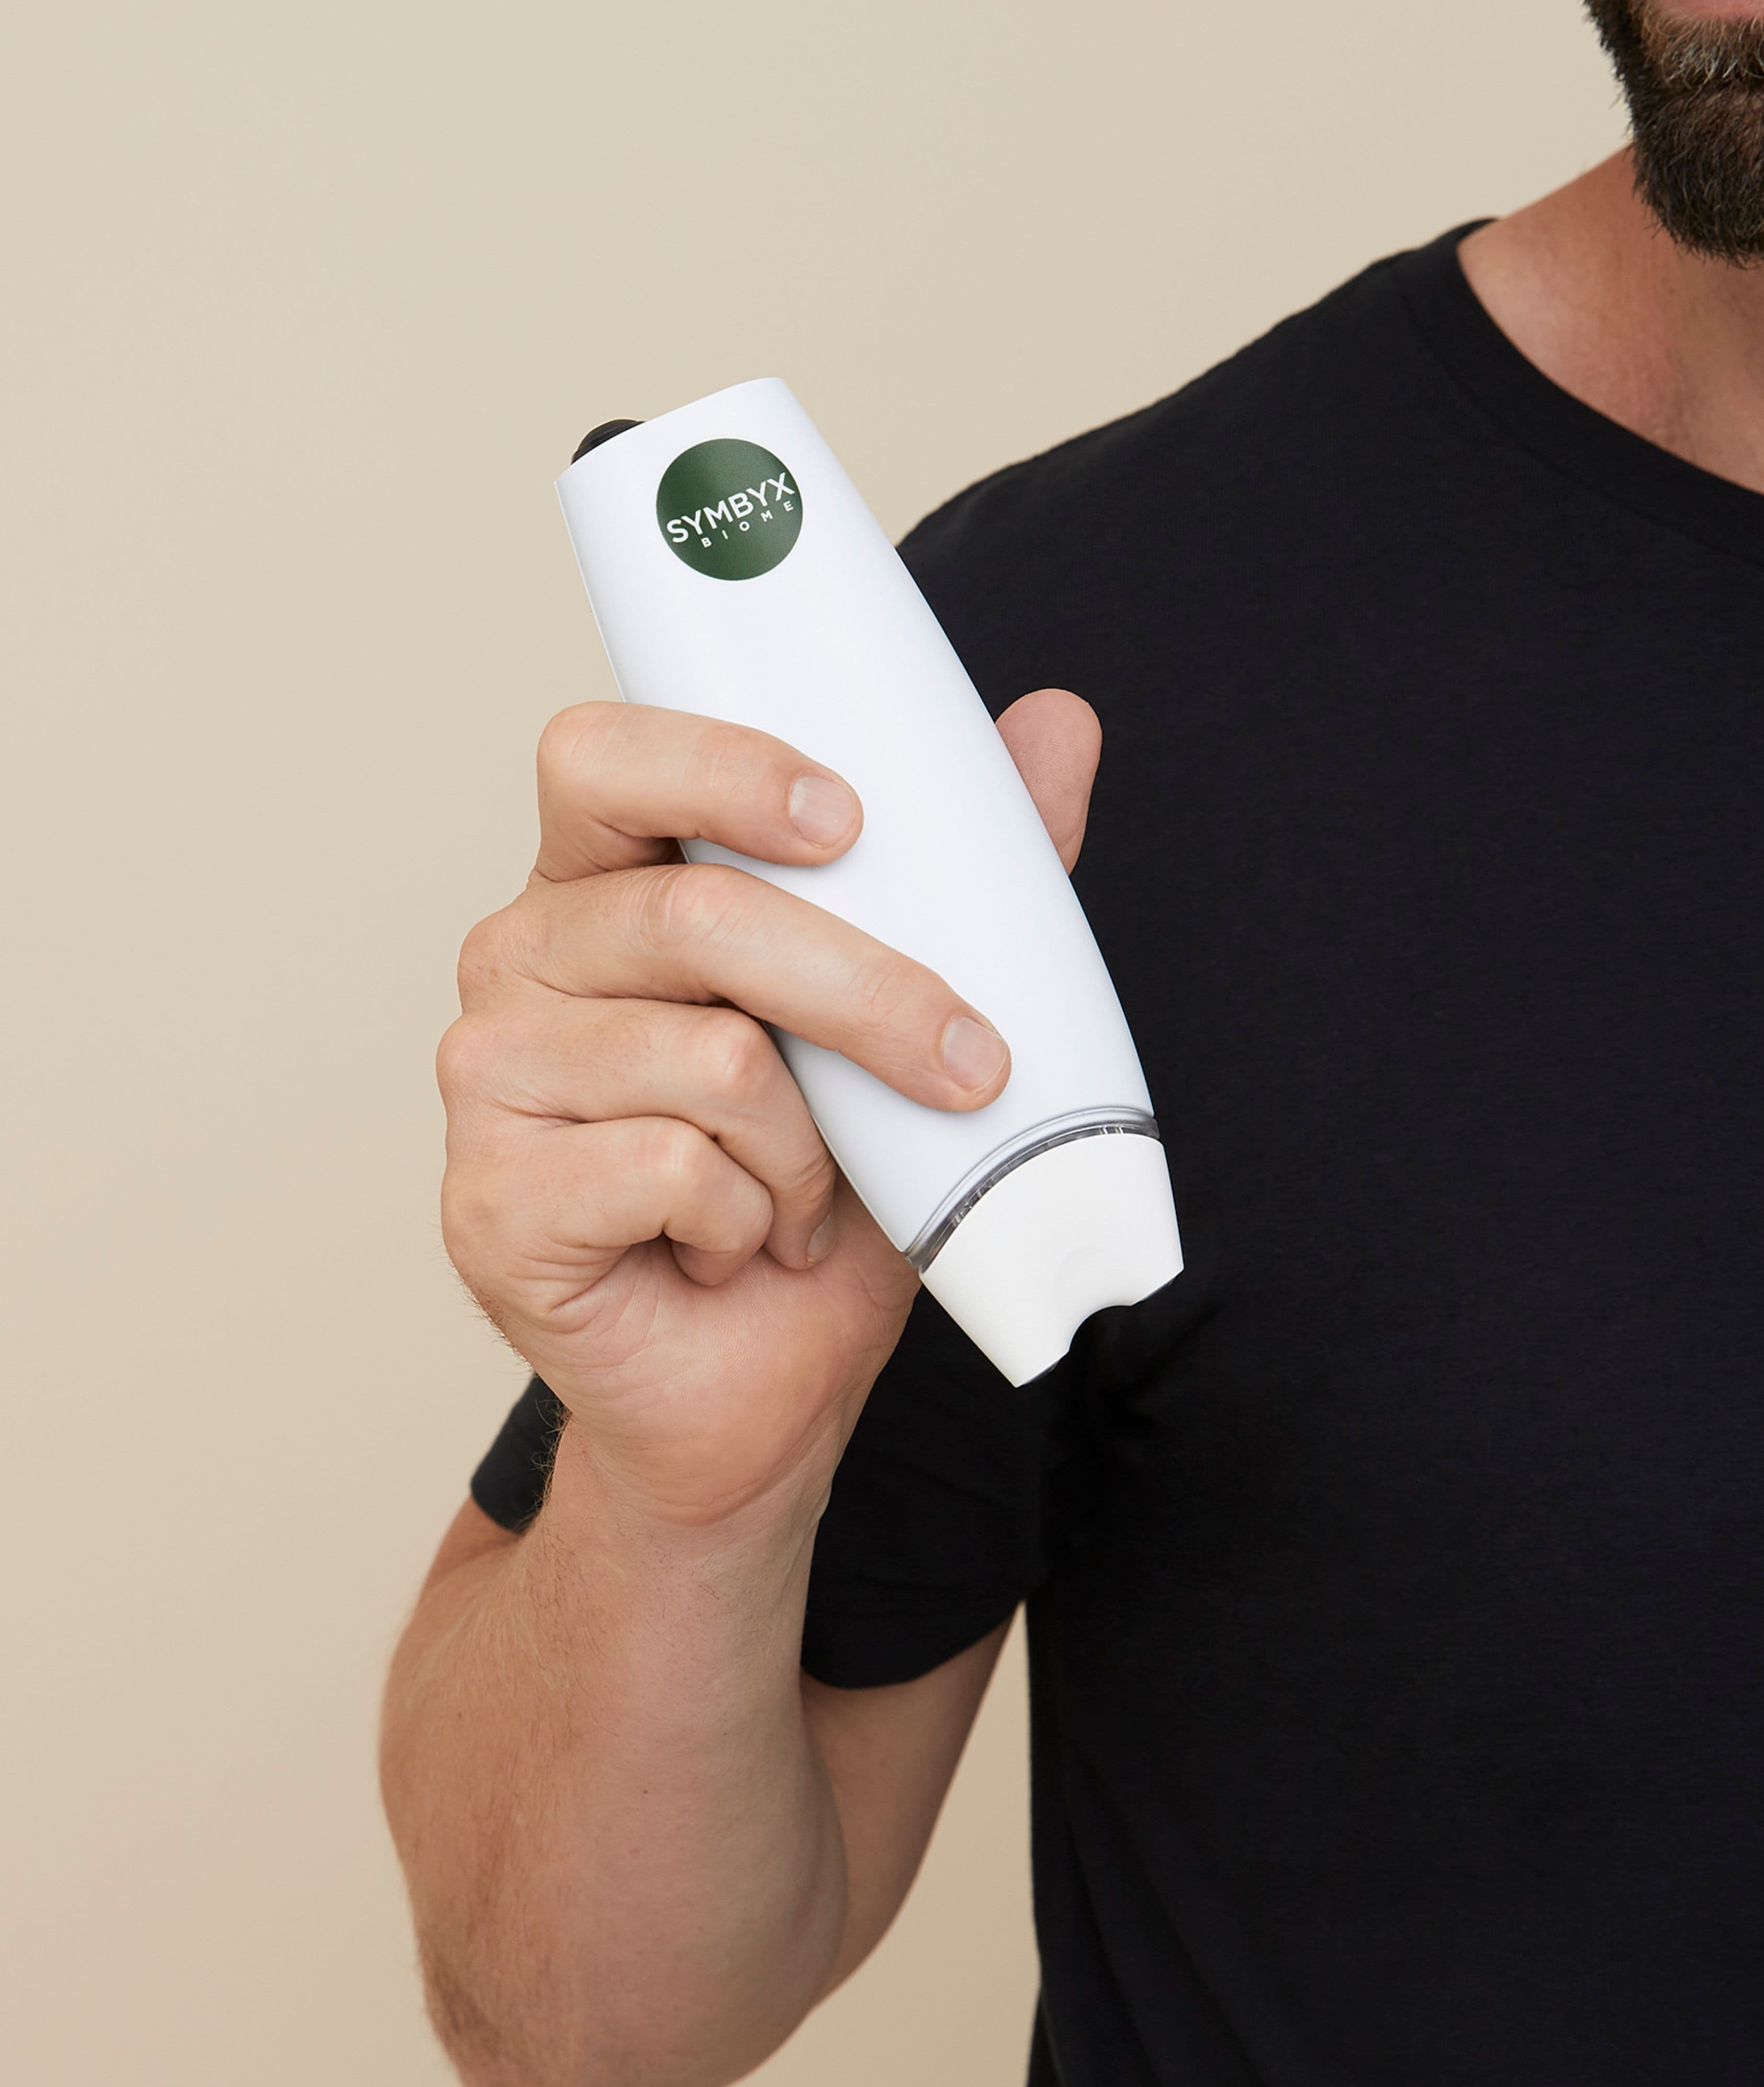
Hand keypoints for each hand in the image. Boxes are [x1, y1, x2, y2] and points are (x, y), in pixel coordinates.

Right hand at [438, 689, 1101, 1527]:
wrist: (755, 1393)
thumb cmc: (815, 1197)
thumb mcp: (906, 1024)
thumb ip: (964, 876)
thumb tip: (1059, 723)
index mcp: (599, 888)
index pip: (602, 757)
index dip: (720, 768)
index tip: (848, 820)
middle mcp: (519, 961)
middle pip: (695, 915)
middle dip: (868, 995)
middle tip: (964, 1064)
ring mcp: (484, 1079)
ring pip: (709, 1058)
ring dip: (810, 1151)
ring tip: (803, 1197)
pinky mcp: (487, 1200)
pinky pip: (669, 1169)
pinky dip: (751, 1222)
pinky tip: (733, 1250)